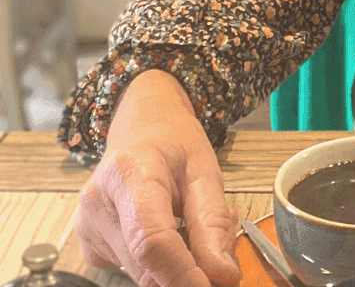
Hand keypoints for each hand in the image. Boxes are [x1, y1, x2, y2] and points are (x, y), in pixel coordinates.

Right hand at [74, 69, 240, 286]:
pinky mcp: (88, 247)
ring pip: (141, 272)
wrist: (140, 128)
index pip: (151, 239)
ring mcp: (86, 228)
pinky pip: (132, 270)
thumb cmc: (174, 142)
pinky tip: (171, 230)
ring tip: (193, 224)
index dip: (181, 273)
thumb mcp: (205, 169)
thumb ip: (212, 222)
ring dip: (176, 265)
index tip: (212, 285)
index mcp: (129, 174)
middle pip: (146, 263)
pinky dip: (159, 263)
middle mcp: (97, 205)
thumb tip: (223, 275)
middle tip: (219, 245)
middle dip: (189, 269)